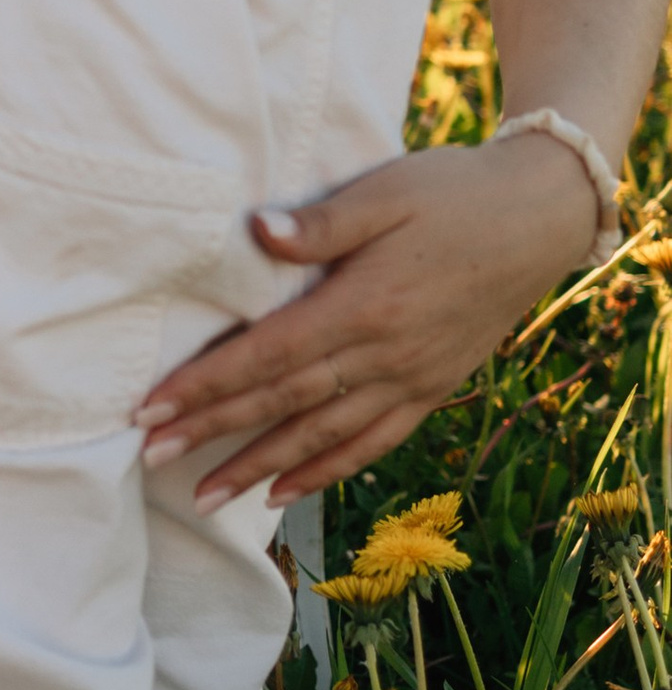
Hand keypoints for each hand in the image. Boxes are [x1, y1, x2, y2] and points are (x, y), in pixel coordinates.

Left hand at [138, 138, 601, 508]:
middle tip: (151, 458)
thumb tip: (258, 231)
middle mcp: (385, 355)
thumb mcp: (386, 192)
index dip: (204, 386)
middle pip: (282, 403)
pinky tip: (284, 492)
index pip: (265, 357)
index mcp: (364, 305)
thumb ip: (321, 223)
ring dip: (259, 469)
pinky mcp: (431, 388)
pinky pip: (372, 442)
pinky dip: (326, 471)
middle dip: (212, 433)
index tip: (149, 409)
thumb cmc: (453, 193)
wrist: (539, 218)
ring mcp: (411, 379)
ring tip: (206, 497)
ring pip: (322, 436)